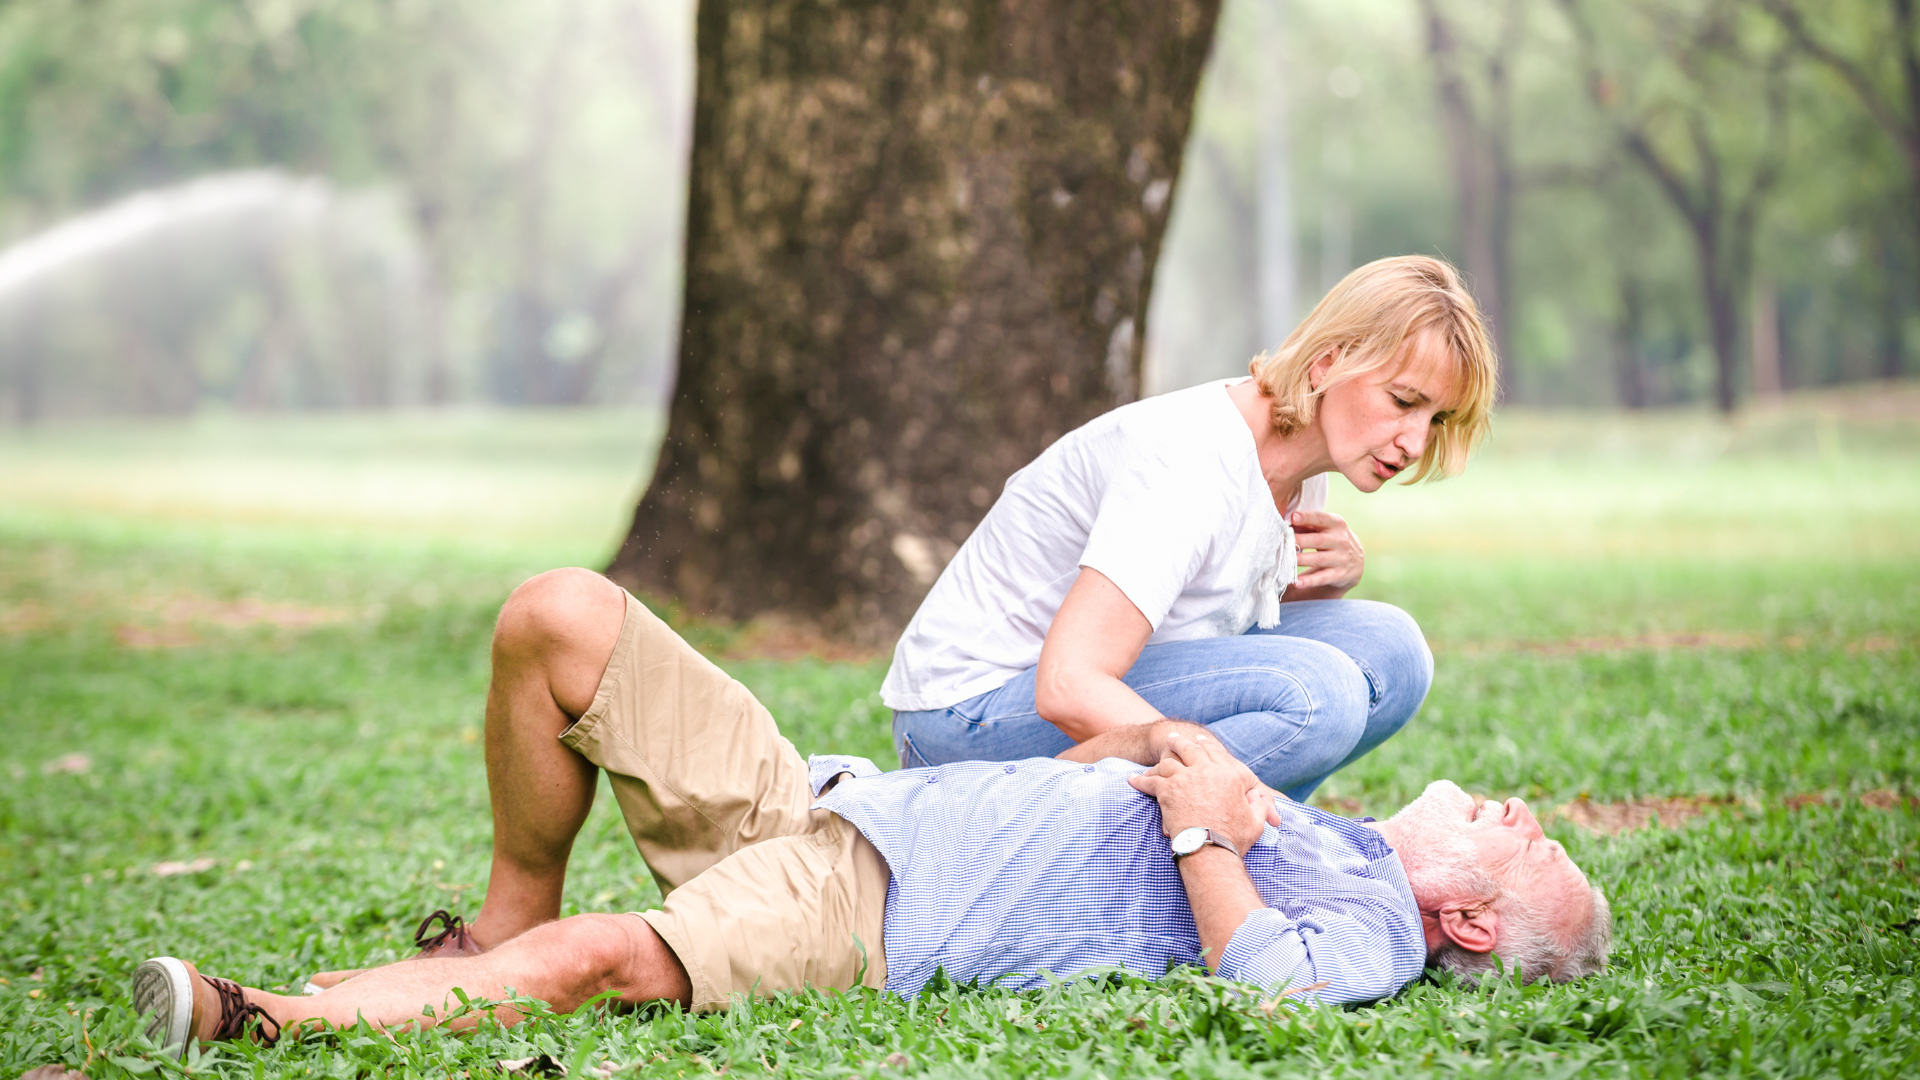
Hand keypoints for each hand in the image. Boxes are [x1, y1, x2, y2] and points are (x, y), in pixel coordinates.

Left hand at [1127, 730, 1275, 853]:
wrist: (1210, 848)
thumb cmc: (1235, 838)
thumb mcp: (1256, 820)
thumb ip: (1259, 803)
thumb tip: (1258, 795)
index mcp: (1230, 774)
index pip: (1216, 752)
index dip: (1206, 745)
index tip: (1200, 740)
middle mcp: (1207, 770)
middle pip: (1190, 748)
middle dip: (1180, 741)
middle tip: (1172, 738)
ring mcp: (1185, 778)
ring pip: (1169, 761)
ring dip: (1160, 758)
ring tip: (1154, 758)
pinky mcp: (1167, 791)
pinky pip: (1150, 781)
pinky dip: (1140, 780)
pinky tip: (1132, 779)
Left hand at [1288, 510, 1363, 594]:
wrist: (1356, 561)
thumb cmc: (1332, 539)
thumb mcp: (1326, 528)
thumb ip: (1308, 525)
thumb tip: (1287, 524)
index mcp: (1336, 524)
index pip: (1321, 518)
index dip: (1307, 517)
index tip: (1293, 517)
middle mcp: (1340, 540)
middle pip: (1317, 540)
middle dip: (1299, 541)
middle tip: (1283, 541)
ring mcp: (1341, 558)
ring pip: (1318, 559)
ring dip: (1301, 560)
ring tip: (1286, 561)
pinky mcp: (1338, 574)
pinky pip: (1322, 578)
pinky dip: (1309, 581)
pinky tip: (1297, 583)